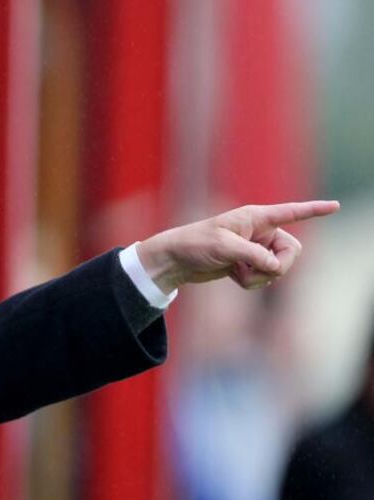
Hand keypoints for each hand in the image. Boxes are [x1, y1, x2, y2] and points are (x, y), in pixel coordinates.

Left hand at [136, 201, 340, 293]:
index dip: (313, 210)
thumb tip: (276, 267)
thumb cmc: (195, 244)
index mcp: (254, 217)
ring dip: (260, 277)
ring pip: (278, 268)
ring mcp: (254, 249)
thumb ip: (254, 255)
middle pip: (291, 251)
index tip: (335, 206)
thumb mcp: (225, 248)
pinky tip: (233, 276)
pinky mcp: (248, 264)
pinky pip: (264, 278)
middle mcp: (259, 232)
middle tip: (256, 270)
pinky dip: (252, 281)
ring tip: (237, 272)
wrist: (175, 260)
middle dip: (278, 266)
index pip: (290, 212)